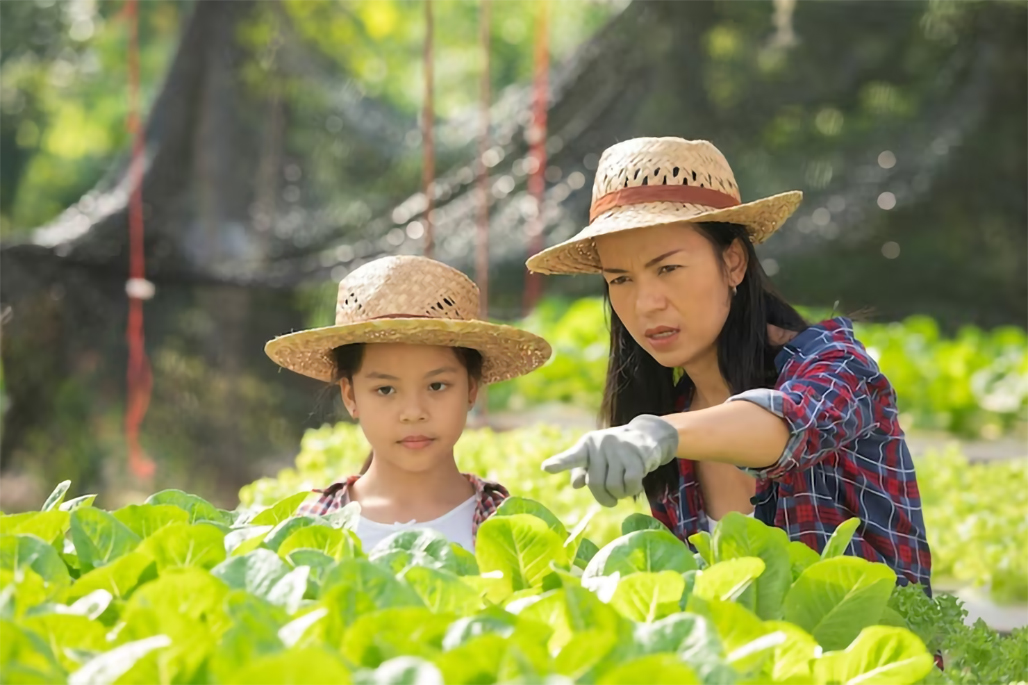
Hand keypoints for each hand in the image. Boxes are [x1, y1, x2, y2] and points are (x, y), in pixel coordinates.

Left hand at [541, 415, 679, 506]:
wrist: (646, 435)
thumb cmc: (615, 452)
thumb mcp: (597, 459)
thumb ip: (584, 471)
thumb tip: (575, 484)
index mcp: (587, 445)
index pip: (572, 456)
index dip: (559, 463)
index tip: (546, 468)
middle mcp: (601, 444)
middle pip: (595, 483)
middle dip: (603, 497)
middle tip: (610, 500)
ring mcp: (619, 448)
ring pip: (614, 486)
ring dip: (619, 495)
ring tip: (623, 489)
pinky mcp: (637, 455)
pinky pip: (630, 484)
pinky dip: (632, 490)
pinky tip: (634, 485)